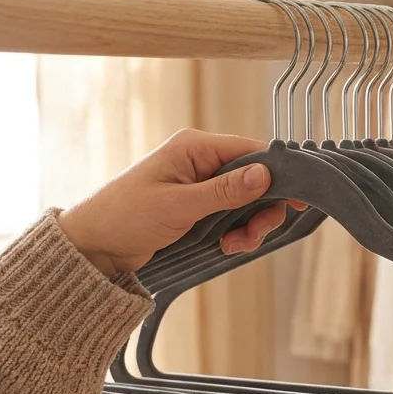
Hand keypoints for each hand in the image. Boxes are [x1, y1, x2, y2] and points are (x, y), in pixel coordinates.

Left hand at [58, 128, 305, 275]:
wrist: (92, 247)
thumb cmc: (124, 217)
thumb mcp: (177, 205)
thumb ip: (224, 191)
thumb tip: (265, 174)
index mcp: (194, 147)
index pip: (251, 150)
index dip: (280, 172)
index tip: (300, 196)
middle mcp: (201, 160)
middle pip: (255, 178)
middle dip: (262, 208)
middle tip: (255, 235)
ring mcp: (200, 183)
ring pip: (247, 200)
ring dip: (249, 224)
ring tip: (234, 246)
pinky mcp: (198, 206)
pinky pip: (233, 214)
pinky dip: (237, 231)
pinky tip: (225, 246)